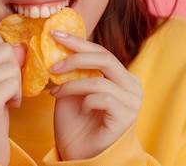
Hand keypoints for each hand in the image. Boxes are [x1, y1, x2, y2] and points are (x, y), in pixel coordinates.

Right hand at [0, 29, 25, 164]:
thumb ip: (1, 58)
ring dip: (16, 85)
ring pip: (12, 66)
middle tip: (3, 90)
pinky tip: (6, 108)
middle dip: (13, 69)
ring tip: (3, 100)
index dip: (5, 54)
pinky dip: (17, 96)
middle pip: (4, 49)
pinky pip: (14, 84)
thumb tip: (22, 45)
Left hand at [48, 30, 142, 159]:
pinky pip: (102, 98)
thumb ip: (70, 69)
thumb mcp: (70, 89)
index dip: (77, 40)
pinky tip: (81, 110)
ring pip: (99, 79)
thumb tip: (57, 44)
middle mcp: (131, 84)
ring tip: (56, 92)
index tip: (55, 33)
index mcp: (120, 75)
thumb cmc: (76, 123)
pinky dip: (85, 100)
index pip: (100, 50)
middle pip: (104, 57)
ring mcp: (132, 101)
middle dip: (74, 57)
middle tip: (53, 64)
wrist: (79, 154)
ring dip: (72, 84)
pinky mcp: (127, 116)